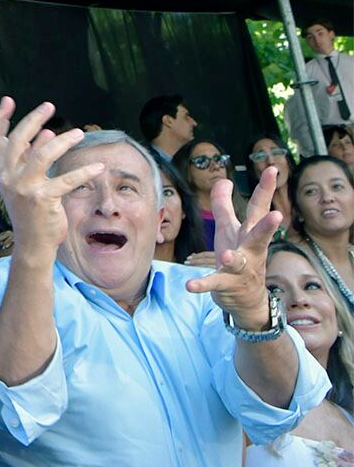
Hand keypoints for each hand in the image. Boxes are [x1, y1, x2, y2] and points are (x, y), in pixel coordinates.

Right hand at [0, 99, 103, 259]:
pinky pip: (67, 180)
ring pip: (42, 154)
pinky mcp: (43, 199)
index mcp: (1, 173)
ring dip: (63, 141)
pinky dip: (85, 172)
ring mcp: (24, 188)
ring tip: (79, 133)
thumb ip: (31, 159)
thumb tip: (46, 134)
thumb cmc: (31, 212)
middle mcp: (8, 178)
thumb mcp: (27, 183)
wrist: (32, 243)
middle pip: (17, 140)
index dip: (0, 118)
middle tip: (49, 106)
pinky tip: (98, 167)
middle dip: (32, 119)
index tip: (8, 100)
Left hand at [186, 168, 282, 328]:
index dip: (265, 188)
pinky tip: (190, 285)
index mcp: (249, 233)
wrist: (247, 299)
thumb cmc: (238, 256)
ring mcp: (240, 269)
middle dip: (268, 225)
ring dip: (233, 258)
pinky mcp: (226, 284)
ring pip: (239, 262)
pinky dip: (203, 283)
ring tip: (227, 255)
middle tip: (277, 214)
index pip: (258, 207)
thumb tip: (224, 180)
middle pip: (260, 235)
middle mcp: (249, 250)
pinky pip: (214, 284)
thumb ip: (224, 205)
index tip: (272, 168)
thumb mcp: (229, 229)